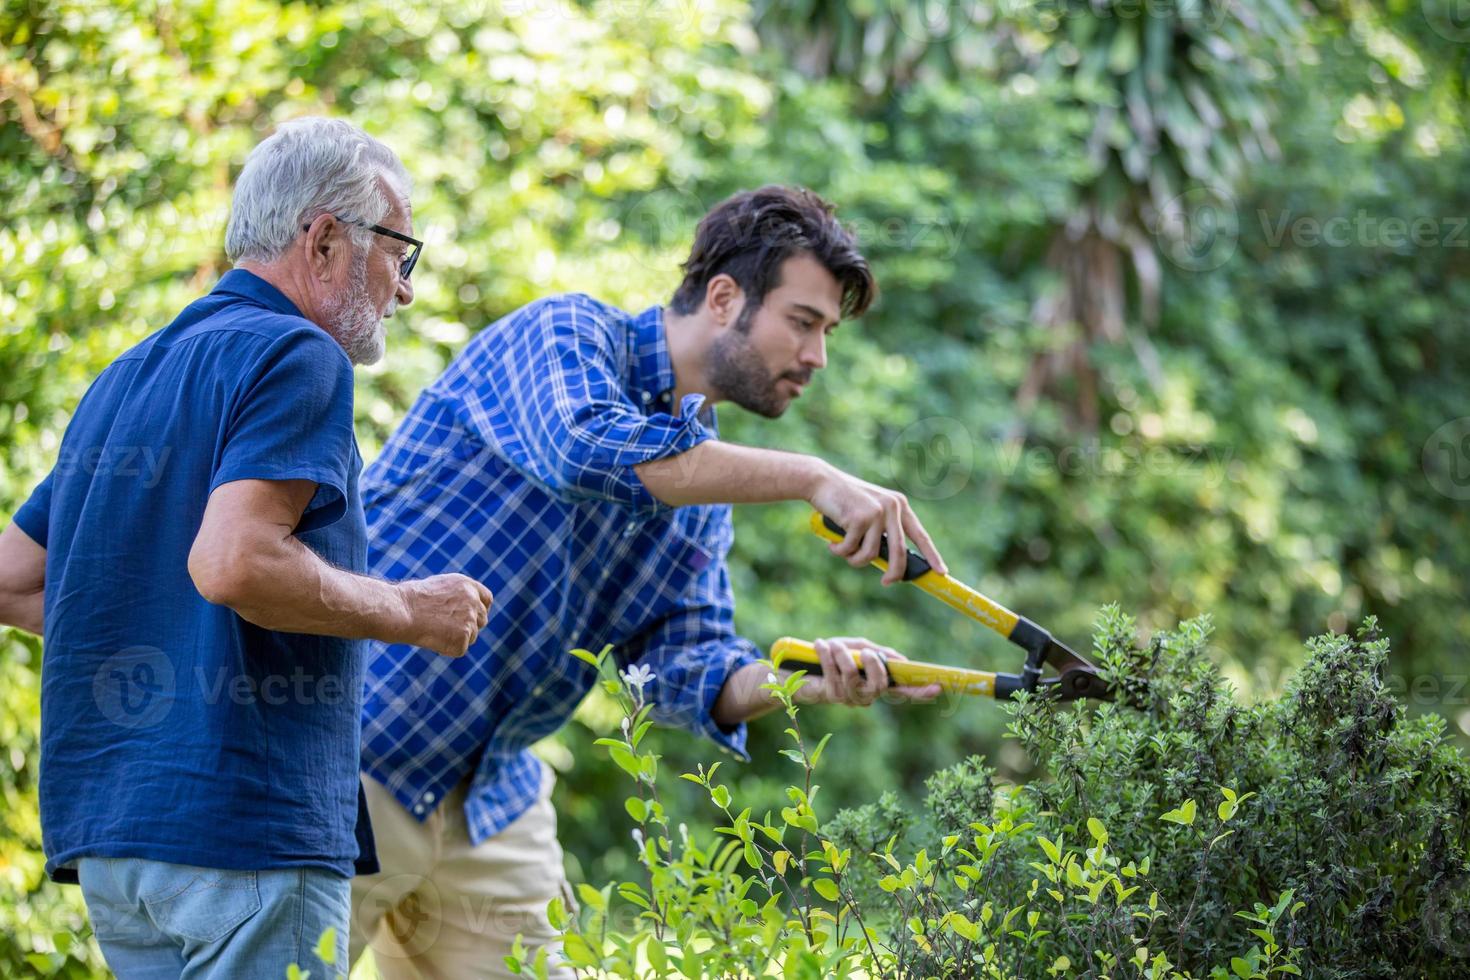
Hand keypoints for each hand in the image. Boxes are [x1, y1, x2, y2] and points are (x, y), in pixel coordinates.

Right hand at [398, 573, 492, 656]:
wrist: (400, 611)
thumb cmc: (410, 600)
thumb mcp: (438, 588)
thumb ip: (456, 596)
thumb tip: (461, 610)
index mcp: (467, 585)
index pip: (486, 599)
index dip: (480, 609)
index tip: (474, 618)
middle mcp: (473, 601)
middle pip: (481, 620)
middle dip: (469, 627)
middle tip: (446, 629)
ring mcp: (470, 620)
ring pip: (471, 637)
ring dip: (455, 638)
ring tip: (432, 631)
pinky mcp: (463, 638)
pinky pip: (459, 649)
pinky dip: (446, 649)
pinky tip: (431, 639)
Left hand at [792, 637, 941, 706]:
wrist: (800, 665)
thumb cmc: (835, 655)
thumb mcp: (859, 648)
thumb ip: (877, 652)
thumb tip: (898, 659)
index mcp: (877, 683)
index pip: (904, 692)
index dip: (921, 692)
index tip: (938, 687)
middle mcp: (866, 695)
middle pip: (880, 687)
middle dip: (874, 665)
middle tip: (865, 651)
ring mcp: (848, 698)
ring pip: (853, 678)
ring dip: (843, 656)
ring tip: (833, 644)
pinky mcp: (830, 696)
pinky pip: (833, 675)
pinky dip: (827, 656)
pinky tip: (821, 646)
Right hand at [807, 464, 946, 584]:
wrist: (820, 482)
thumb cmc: (843, 501)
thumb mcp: (869, 514)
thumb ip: (881, 532)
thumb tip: (889, 564)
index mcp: (899, 505)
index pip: (920, 535)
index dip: (932, 555)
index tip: (941, 572)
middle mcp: (892, 507)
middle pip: (899, 552)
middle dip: (894, 573)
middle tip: (887, 583)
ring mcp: (877, 513)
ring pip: (870, 555)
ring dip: (854, 559)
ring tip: (840, 549)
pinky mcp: (860, 519)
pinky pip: (851, 550)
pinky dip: (839, 551)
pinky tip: (831, 541)